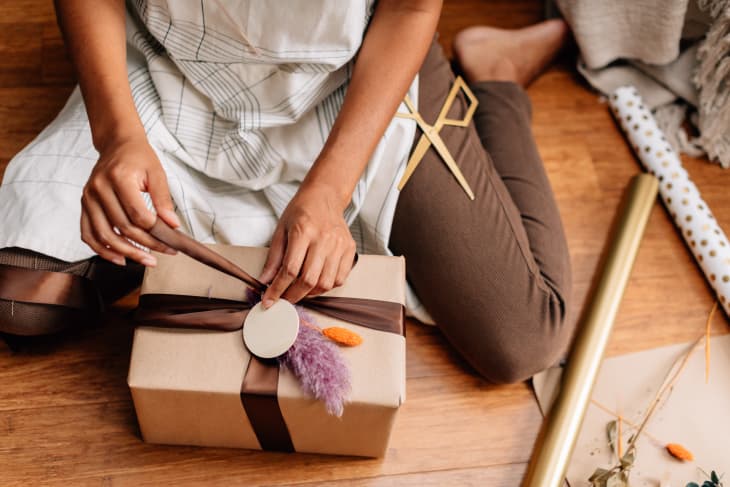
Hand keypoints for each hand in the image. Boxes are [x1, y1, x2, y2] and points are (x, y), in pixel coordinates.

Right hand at [80, 135, 179, 265]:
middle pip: (122, 227)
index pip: (137, 214)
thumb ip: (164, 200)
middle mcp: (99, 188)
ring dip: (126, 252)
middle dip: (146, 245)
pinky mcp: (84, 205)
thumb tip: (172, 225)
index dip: (155, 231)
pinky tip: (119, 258)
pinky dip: (102, 249)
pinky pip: (88, 233)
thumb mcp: (157, 173)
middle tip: (165, 253)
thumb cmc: (139, 158)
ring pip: (103, 235)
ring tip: (146, 260)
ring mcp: (88, 198)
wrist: (117, 145)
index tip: (171, 241)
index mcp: (119, 177)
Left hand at [259, 182, 356, 307]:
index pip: (290, 269)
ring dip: (310, 294)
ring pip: (325, 283)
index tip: (269, 300)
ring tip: (300, 290)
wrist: (325, 196)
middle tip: (284, 299)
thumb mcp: (281, 230)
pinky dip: (326, 287)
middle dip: (293, 295)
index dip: (278, 289)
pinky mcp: (350, 249)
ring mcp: (339, 245)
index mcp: (303, 231)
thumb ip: (274, 257)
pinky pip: (340, 278)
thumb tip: (265, 281)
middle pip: (308, 280)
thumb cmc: (301, 211)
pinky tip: (316, 282)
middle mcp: (324, 239)